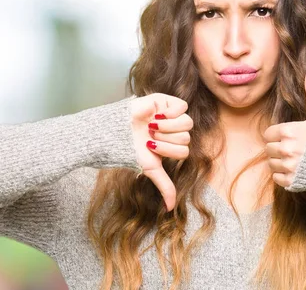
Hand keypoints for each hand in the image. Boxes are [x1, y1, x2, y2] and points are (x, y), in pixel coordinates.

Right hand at [130, 93, 191, 210]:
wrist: (114, 131)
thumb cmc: (129, 150)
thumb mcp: (150, 168)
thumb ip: (164, 185)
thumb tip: (170, 209)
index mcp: (171, 144)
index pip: (185, 150)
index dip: (170, 150)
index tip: (151, 146)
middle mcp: (173, 130)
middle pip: (186, 137)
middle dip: (167, 139)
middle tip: (150, 136)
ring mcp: (170, 114)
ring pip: (187, 122)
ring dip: (168, 127)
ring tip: (151, 126)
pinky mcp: (166, 101)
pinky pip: (182, 106)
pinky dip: (170, 113)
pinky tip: (156, 115)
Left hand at [263, 63, 305, 187]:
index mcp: (290, 131)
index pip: (269, 133)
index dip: (278, 134)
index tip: (291, 136)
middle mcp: (287, 149)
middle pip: (268, 148)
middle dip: (278, 148)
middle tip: (295, 148)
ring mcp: (289, 166)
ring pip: (271, 163)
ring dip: (280, 162)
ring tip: (297, 159)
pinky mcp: (291, 181)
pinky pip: (277, 178)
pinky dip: (284, 176)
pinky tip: (298, 170)